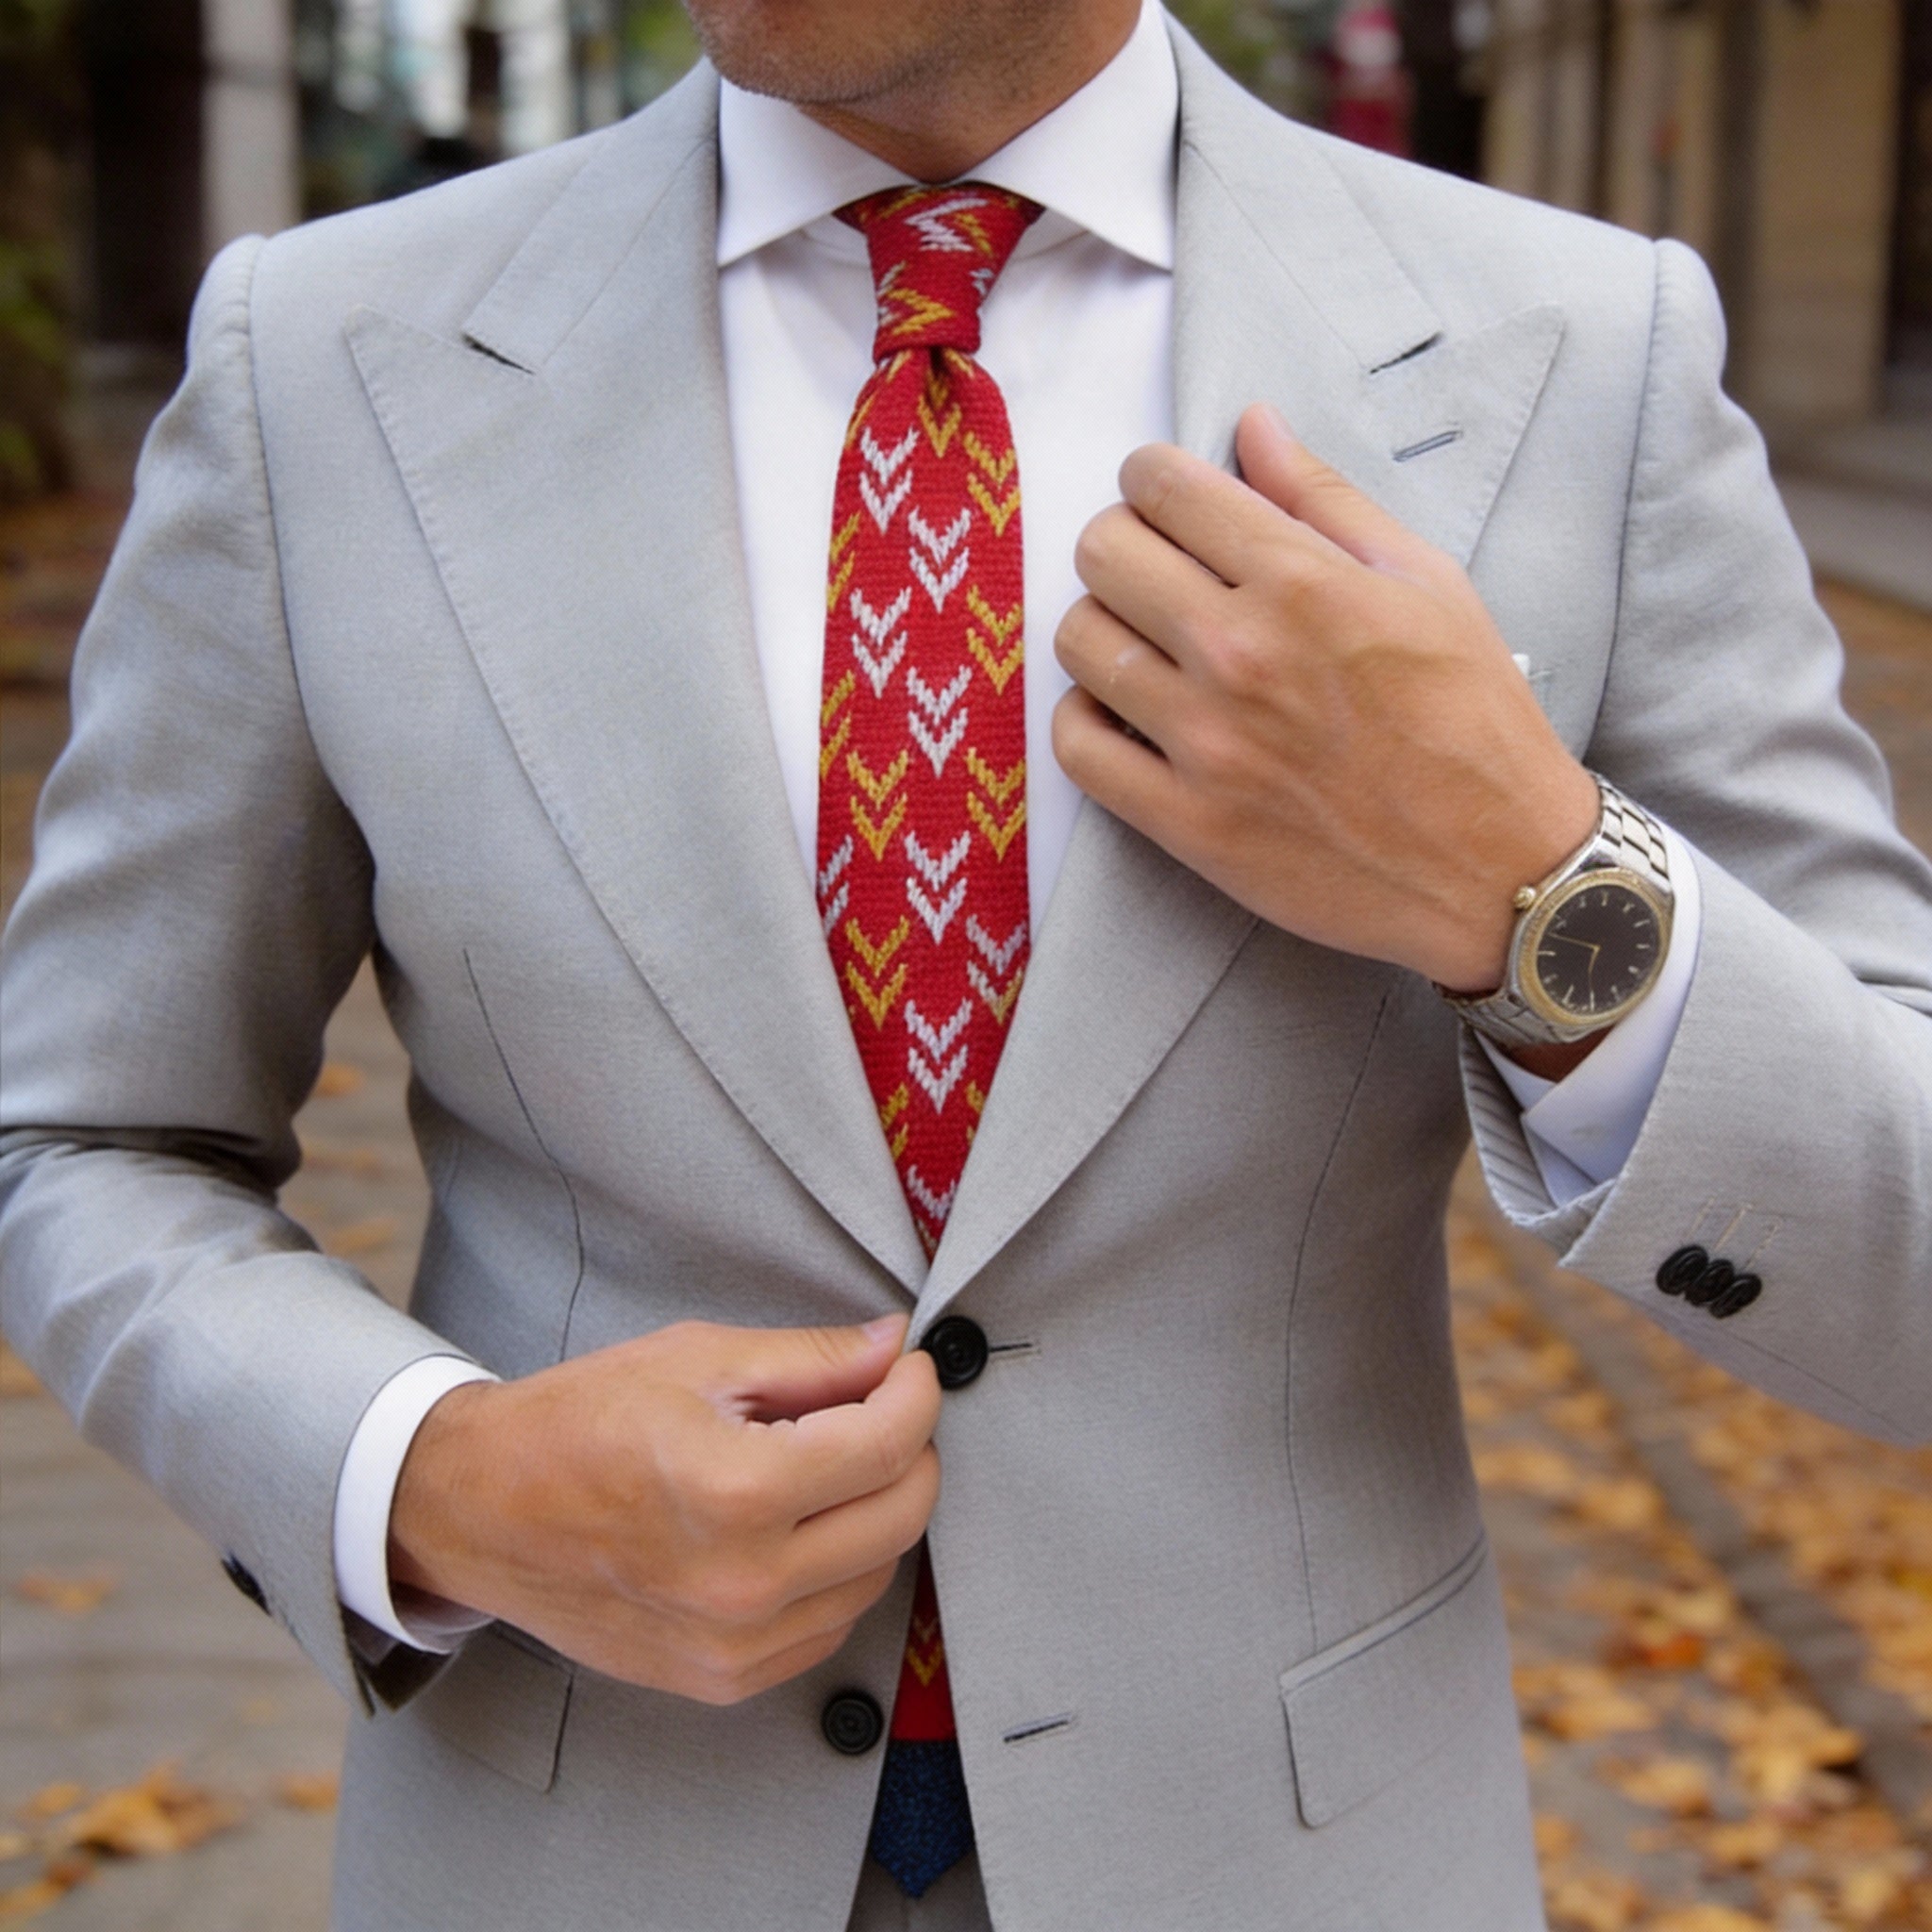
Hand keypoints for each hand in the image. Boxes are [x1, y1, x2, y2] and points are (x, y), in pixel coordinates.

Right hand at [388, 1315, 940, 1704]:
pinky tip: (801, 1526)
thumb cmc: (578, 1421)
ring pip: (876, 1575)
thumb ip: (810, 1359)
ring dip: (878, 1512)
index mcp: (736, 1490)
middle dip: (911, 1449)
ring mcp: (733, 1644)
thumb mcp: (697, 1358)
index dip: (916, 1392)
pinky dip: (838, 1572)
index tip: (909, 1367)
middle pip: (901, 1516)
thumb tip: (894, 1347)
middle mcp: (743, 1582)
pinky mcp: (721, 1679)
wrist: (481, 1511)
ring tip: (833, 1464)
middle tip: (882, 1407)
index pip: (888, 1444)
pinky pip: (827, 1626)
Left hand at [1052, 403, 1599, 993]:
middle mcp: (1241, 654)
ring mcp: (1207, 744)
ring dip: (1103, 628)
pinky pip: (1078, 747)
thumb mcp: (1426, 583)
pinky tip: (1124, 713)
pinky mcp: (1187, 823)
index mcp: (1302, 583)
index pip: (1163, 487)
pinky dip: (1085, 719)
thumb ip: (1326, 499)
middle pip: (1102, 553)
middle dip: (1122, 543)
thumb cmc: (1474, 719)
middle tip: (1157, 569)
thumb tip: (1252, 423)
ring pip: (1080, 642)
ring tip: (1147, 644)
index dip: (1151, 477)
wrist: (1500, 868)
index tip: (1167, 498)